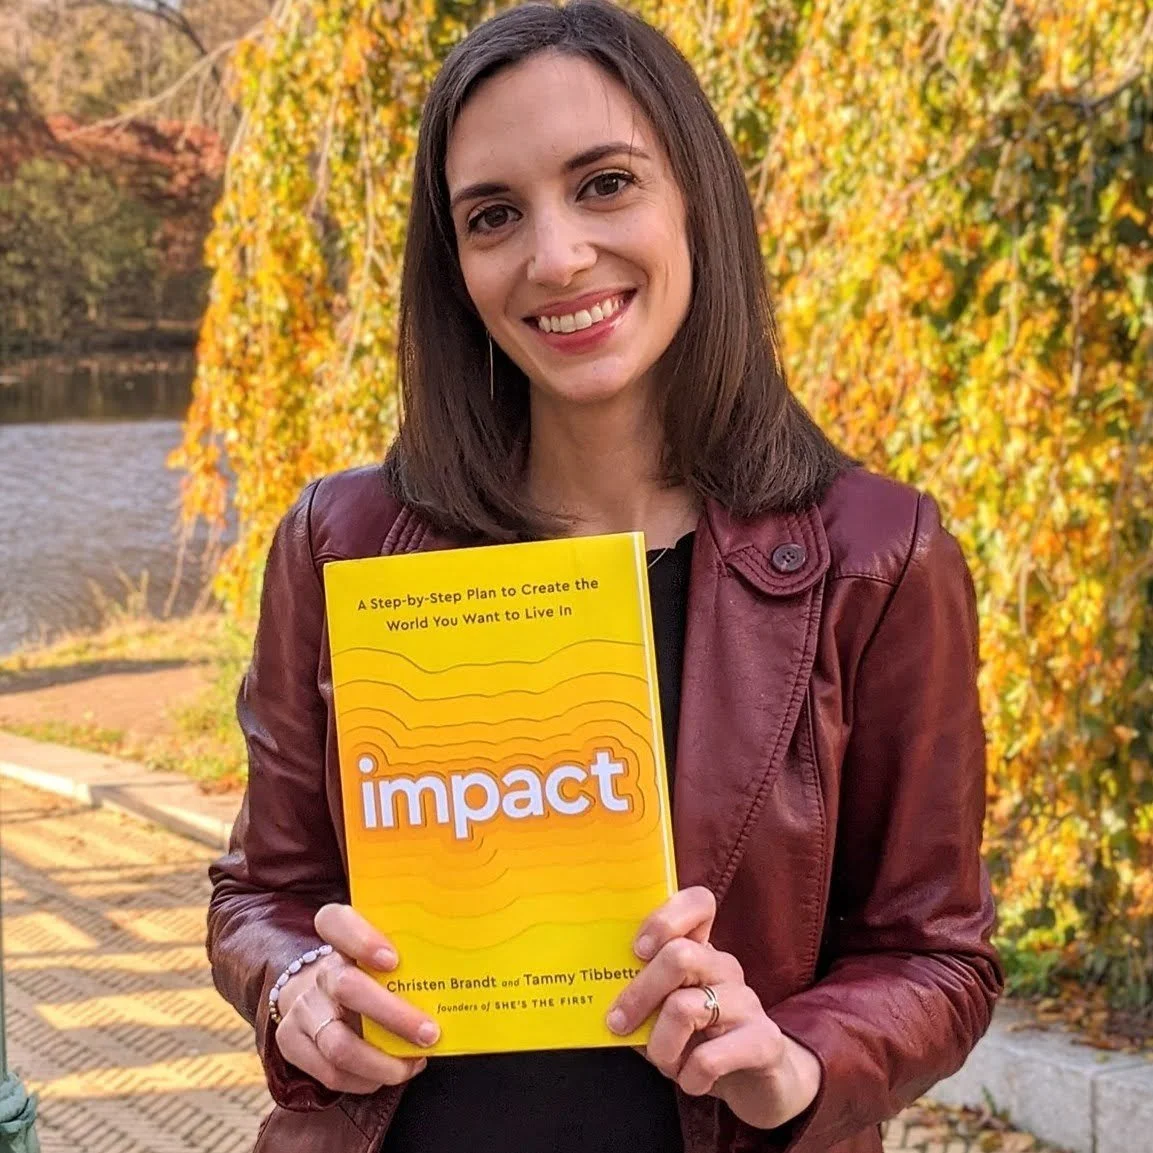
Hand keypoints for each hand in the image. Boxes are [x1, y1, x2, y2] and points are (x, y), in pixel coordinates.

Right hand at [273, 903, 438, 1093]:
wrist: (313, 992)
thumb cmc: (366, 971)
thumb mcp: (382, 951)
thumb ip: (409, 954)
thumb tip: (462, 970)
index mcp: (339, 938)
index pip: (336, 922)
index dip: (362, 940)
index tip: (394, 960)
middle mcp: (319, 971)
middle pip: (347, 988)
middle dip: (393, 1016)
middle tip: (430, 1032)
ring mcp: (302, 1009)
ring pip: (338, 1043)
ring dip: (382, 1061)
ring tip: (416, 1062)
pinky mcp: (291, 1042)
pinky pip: (329, 1071)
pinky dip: (365, 1079)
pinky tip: (390, 1073)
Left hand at [606, 887, 821, 1129]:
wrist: (759, 1083)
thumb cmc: (698, 1041)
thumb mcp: (664, 1014)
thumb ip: (640, 998)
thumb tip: (597, 997)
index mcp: (701, 951)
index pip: (698, 903)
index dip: (664, 919)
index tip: (637, 950)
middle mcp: (725, 968)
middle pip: (679, 956)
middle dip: (639, 993)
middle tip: (618, 1023)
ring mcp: (748, 1002)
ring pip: (686, 1008)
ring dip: (661, 1046)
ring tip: (663, 1062)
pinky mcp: (764, 1042)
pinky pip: (710, 1057)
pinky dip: (689, 1077)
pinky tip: (692, 1081)